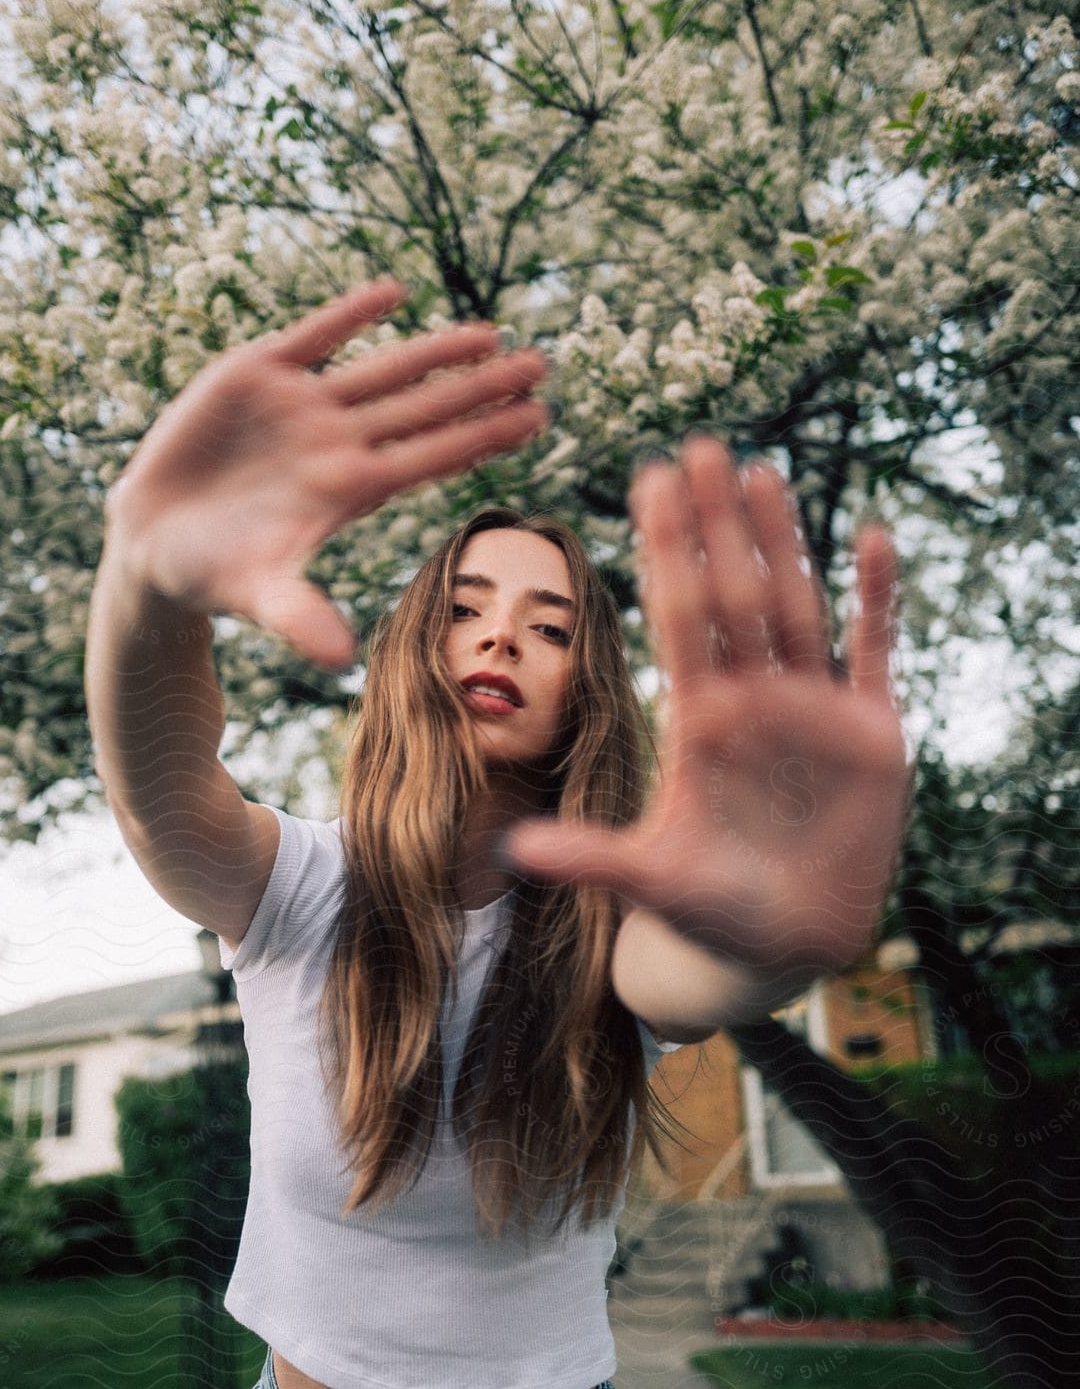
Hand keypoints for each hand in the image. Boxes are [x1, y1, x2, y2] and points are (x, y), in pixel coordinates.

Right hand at [105, 278, 547, 667]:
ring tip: (490, 333)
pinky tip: (393, 292)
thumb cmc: (214, 574)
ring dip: (435, 350)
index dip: (486, 435)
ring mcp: (302, 405)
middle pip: (426, 408)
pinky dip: (349, 314)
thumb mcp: (258, 595)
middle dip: (483, 386)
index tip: (540, 416)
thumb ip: (301, 618)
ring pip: (383, 369)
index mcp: (351, 489)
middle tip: (542, 363)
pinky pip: (315, 336)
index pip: (435, 456)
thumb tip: (342, 663)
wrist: (154, 540)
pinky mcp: (257, 373)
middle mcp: (339, 441)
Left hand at [502, 437, 912, 982]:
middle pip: (732, 594)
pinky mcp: (871, 732)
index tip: (645, 481)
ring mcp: (812, 709)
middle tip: (697, 446)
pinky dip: (876, 598)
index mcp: (698, 718)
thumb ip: (591, 857)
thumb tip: (512, 850)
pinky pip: (871, 651)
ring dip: (783, 541)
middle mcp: (752, 698)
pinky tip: (873, 536)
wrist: (786, 942)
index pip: (678, 617)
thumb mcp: (651, 879)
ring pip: (796, 605)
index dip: (666, 550)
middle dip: (715, 524)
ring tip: (762, 471)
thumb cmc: (711, 908)